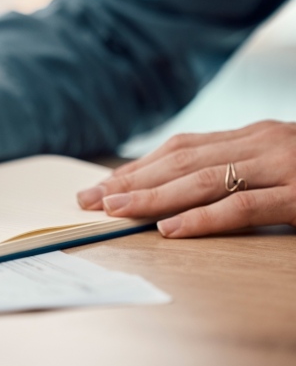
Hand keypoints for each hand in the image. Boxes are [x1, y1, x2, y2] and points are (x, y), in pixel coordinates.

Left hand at [76, 121, 295, 237]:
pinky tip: (168, 229)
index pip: (181, 149)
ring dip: (153, 196)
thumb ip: (237, 168)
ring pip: (203, 180)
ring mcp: (281, 166)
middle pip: (181, 161)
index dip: (138, 167)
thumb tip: (178, 189)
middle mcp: (261, 143)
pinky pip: (243, 208)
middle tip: (90, 198)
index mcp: (251, 136)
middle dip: (131, 181)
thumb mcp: (279, 163)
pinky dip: (201, 218)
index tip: (102, 185)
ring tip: (115, 210)